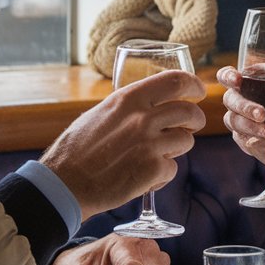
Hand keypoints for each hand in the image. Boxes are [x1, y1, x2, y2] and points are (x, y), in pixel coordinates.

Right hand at [39, 69, 205, 219]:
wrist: (65, 183)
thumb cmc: (78, 149)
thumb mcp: (102, 113)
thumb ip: (129, 107)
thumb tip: (151, 103)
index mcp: (128, 99)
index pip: (175, 80)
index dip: (193, 84)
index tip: (199, 91)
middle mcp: (142, 118)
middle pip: (190, 111)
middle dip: (195, 119)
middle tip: (190, 126)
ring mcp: (150, 144)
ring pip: (186, 140)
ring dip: (177, 148)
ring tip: (157, 155)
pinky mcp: (153, 170)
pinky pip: (172, 168)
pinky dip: (162, 175)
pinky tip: (144, 177)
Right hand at [217, 66, 264, 174]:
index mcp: (250, 82)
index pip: (231, 75)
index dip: (231, 75)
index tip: (239, 77)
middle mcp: (240, 99)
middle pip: (229, 98)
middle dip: (245, 106)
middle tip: (262, 113)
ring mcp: (239, 120)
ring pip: (235, 120)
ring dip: (256, 127)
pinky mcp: (243, 138)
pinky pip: (243, 137)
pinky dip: (260, 137)